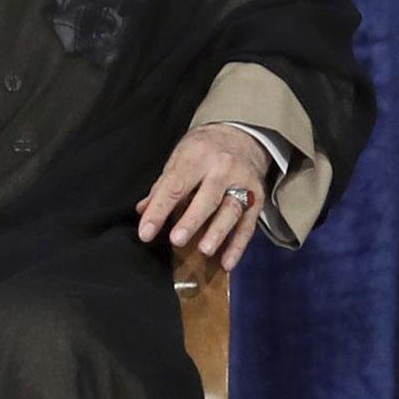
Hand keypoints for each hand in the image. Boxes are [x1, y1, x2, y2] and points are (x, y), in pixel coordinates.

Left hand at [135, 124, 271, 271]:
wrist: (242, 135)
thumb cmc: (204, 151)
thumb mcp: (181, 159)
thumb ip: (163, 186)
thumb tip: (142, 211)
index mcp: (198, 155)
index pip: (175, 185)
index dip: (159, 210)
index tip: (146, 233)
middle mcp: (223, 166)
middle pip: (208, 196)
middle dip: (192, 219)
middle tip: (176, 240)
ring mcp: (242, 182)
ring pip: (231, 209)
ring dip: (218, 231)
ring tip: (204, 250)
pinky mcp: (256, 197)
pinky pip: (248, 224)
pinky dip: (238, 245)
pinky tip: (226, 262)